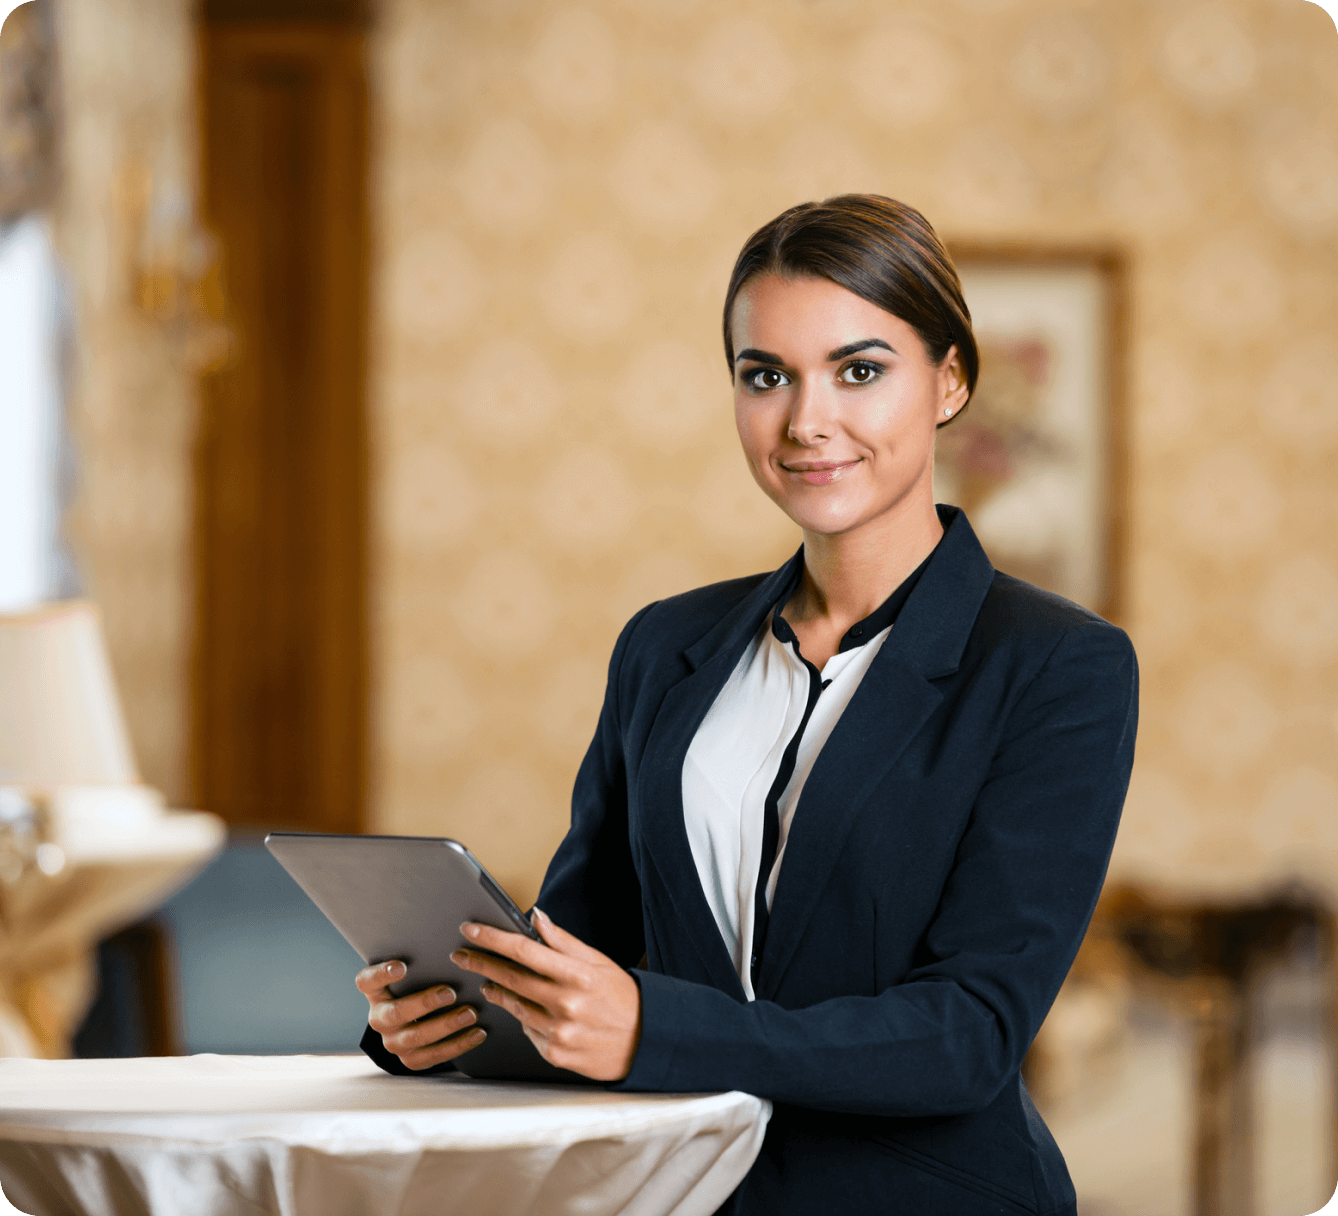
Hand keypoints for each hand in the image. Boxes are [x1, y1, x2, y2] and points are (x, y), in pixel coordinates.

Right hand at [354, 959, 485, 1070]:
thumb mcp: (415, 973)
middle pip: (396, 1013)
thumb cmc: (419, 985)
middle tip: (450, 993)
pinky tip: (478, 1033)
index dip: (381, 974)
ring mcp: (393, 1042)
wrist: (417, 1020)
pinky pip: (434, 1056)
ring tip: (471, 1014)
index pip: (367, 981)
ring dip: (446, 1025)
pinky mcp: (411, 1059)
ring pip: (416, 1037)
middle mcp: (379, 1019)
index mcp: (375, 992)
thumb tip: (455, 935)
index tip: (402, 966)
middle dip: (424, 1003)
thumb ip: (422, 961)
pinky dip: (458, 1045)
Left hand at [451, 907, 641, 1081]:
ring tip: (487, 983)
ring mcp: (559, 1032)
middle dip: (480, 963)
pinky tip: (527, 1011)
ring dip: (496, 992)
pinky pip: (528, 1031)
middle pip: (510, 979)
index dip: (492, 938)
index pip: (523, 951)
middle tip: (461, 954)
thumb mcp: (598, 962)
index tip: (470, 930)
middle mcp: (565, 1004)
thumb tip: (537, 916)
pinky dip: (523, 1018)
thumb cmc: (622, 997)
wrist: (645, 1042)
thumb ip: (563, 940)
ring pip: (514, 1007)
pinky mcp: (555, 1054)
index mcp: (577, 975)